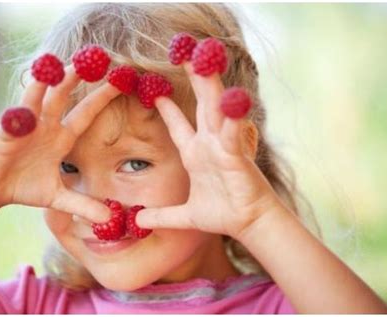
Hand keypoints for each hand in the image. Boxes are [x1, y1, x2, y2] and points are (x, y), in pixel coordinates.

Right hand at [0, 66, 119, 221]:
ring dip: (52, 81)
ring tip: (65, 63)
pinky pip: (16, 118)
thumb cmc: (26, 186)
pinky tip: (30, 94)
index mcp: (62, 137)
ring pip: (40, 97)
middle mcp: (47, 126)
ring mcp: (27, 126)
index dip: (103, 98)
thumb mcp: (58, 197)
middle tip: (98, 57)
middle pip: (66, 96)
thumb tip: (108, 219)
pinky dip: (22, 110)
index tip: (121, 81)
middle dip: (80, 77)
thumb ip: (82, 205)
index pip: (87, 113)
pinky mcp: (7, 133)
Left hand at [137, 63, 285, 238]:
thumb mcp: (185, 216)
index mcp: (196, 154)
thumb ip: (162, 216)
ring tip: (205, 57)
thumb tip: (138, 223)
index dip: (167, 108)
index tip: (155, 90)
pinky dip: (233, 117)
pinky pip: (233, 133)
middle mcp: (210, 144)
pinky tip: (231, 97)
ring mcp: (223, 147)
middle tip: (185, 52)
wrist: (248, 225)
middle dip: (193, 77)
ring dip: (211, 84)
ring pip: (216, 109)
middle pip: (200, 104)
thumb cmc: (222, 215)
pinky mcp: (237, 157)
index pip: (178, 125)